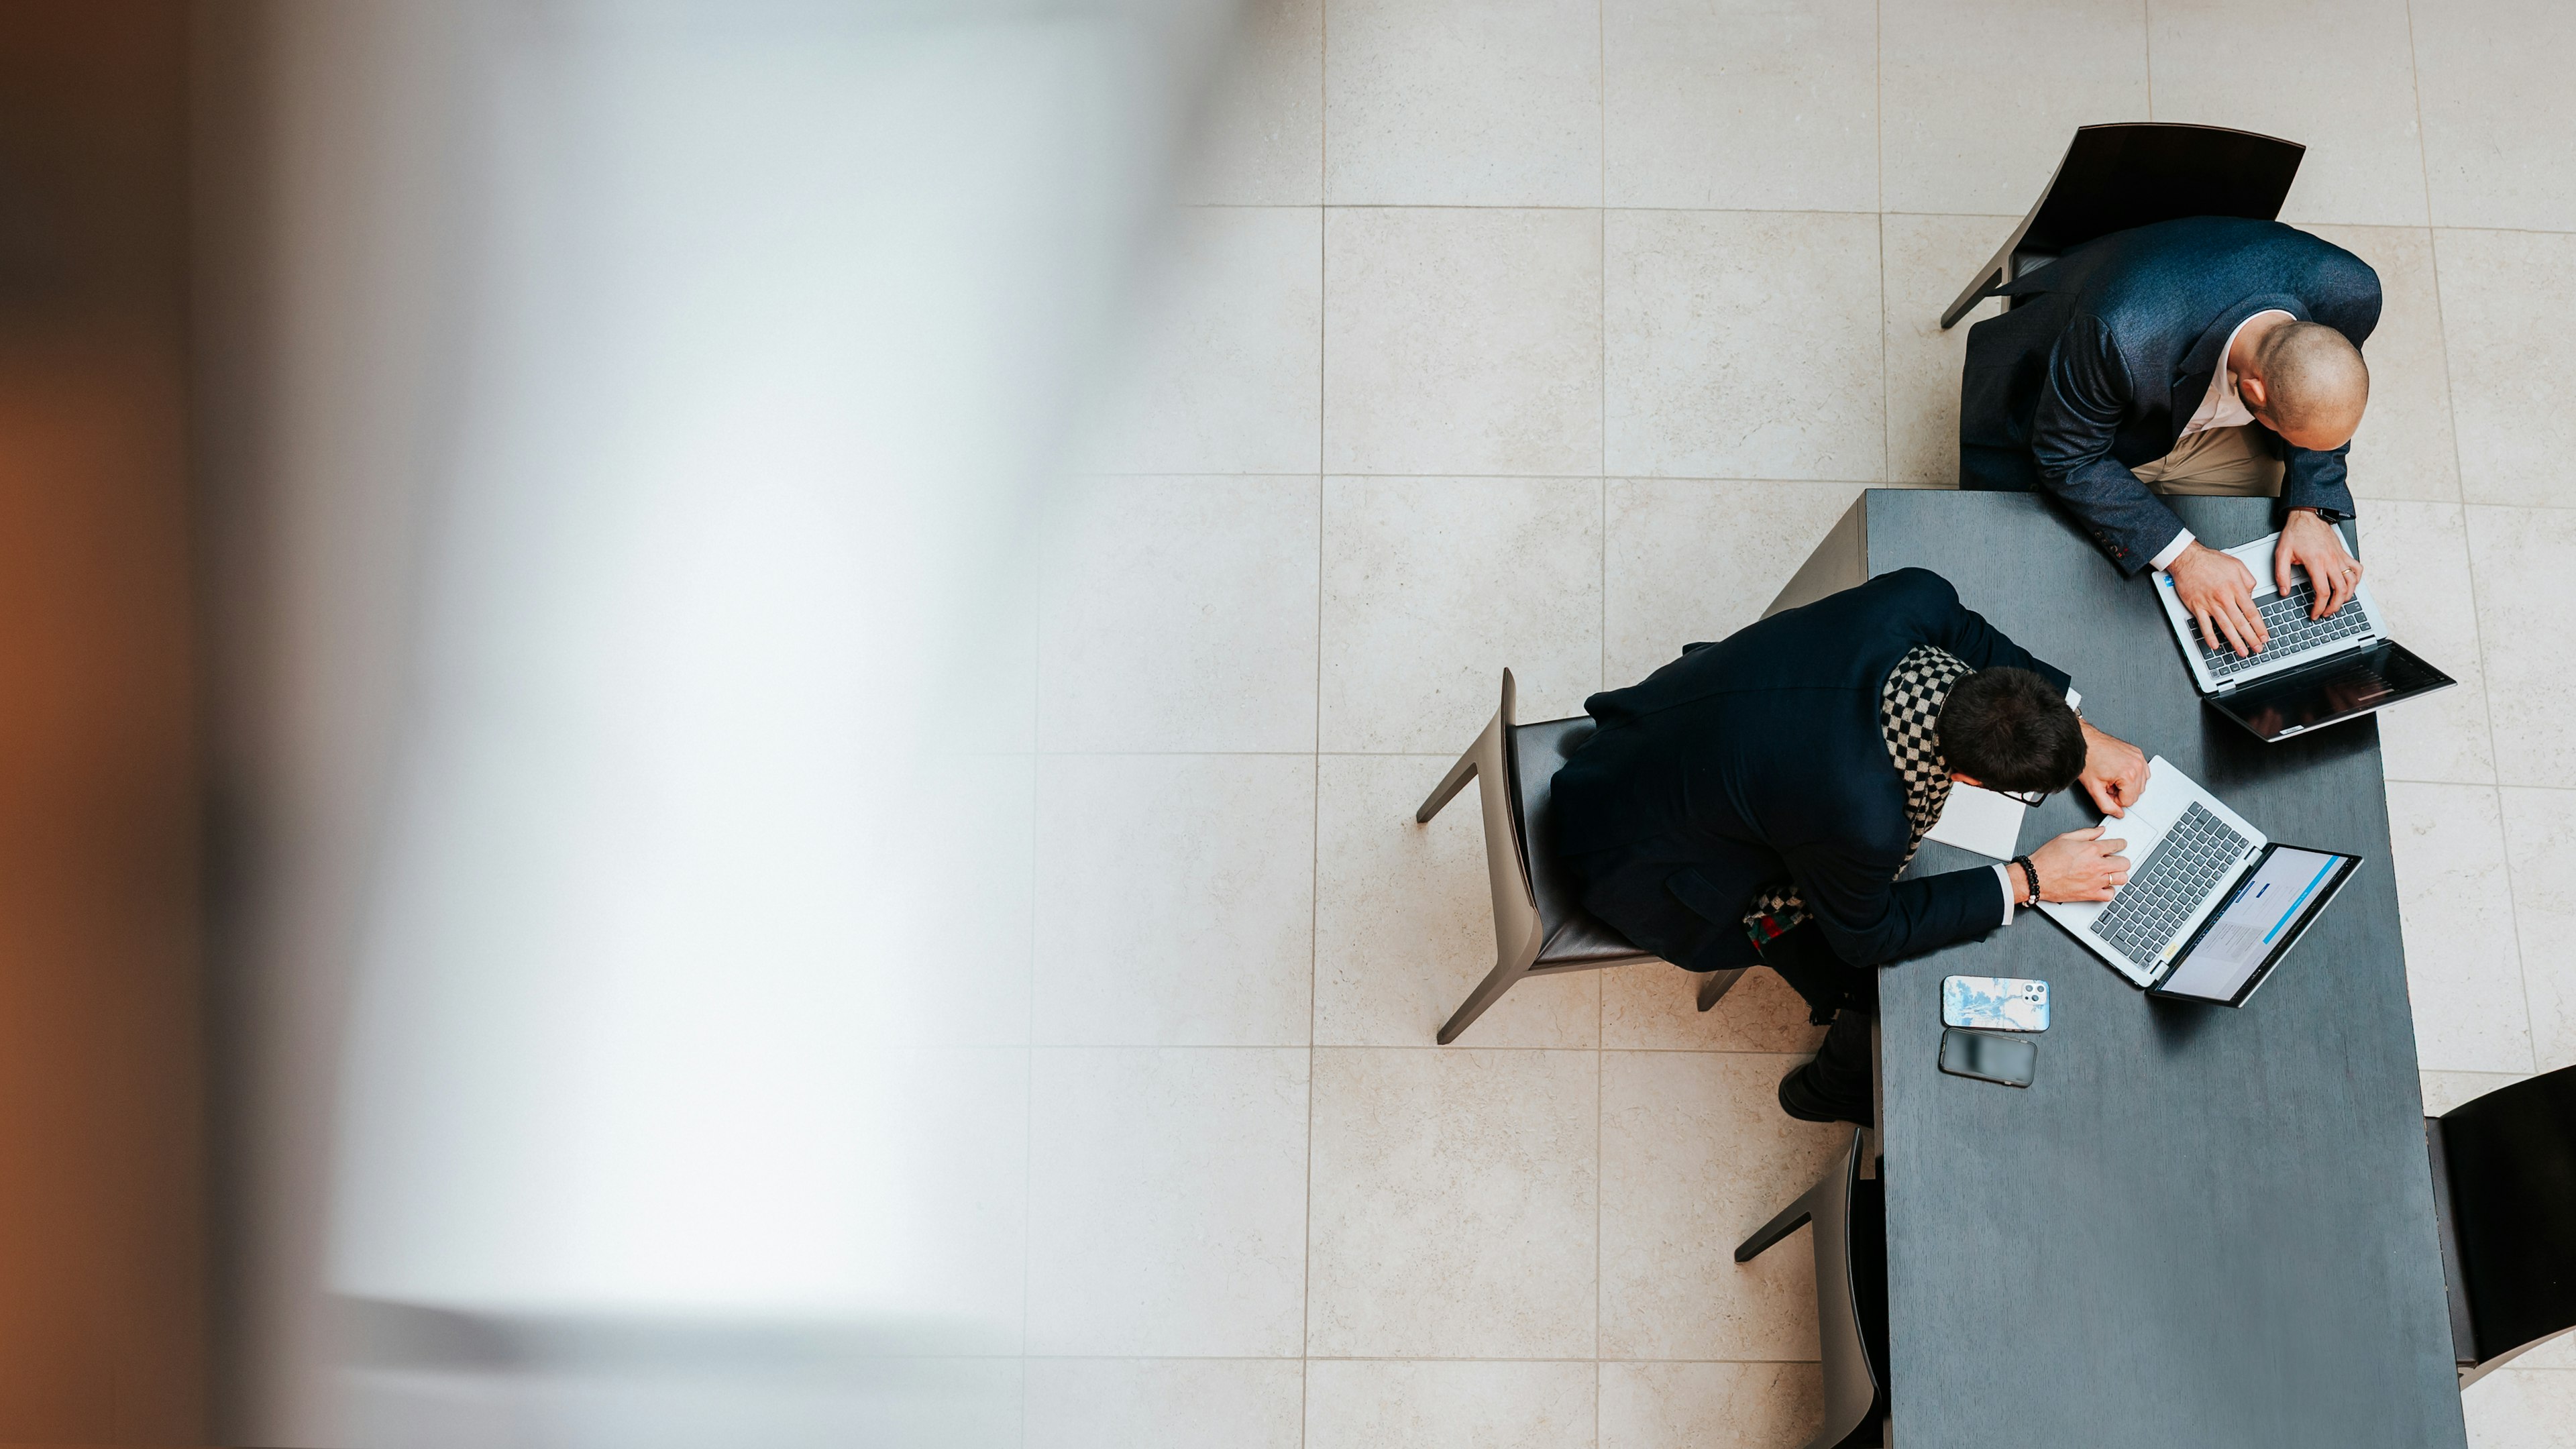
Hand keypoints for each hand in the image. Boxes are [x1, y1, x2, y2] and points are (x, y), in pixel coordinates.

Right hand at [2027, 826, 2129, 902]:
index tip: (2121, 845)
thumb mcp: (2065, 838)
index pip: (2116, 845)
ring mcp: (2095, 881)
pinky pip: (2110, 895)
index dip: (2121, 844)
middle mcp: (2096, 865)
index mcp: (2091, 849)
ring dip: (2118, 875)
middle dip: (2122, 860)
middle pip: (2124, 863)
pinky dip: (2109, 891)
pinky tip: (2103, 886)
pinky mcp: (2090, 894)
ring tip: (2111, 873)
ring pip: (2122, 878)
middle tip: (2116, 860)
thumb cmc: (2046, 859)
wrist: (2035, 877)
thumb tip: (2100, 831)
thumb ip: (2086, 833)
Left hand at [2075, 718, 2149, 817]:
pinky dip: (2132, 775)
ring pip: (2141, 784)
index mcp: (2129, 774)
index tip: (2106, 791)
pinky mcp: (2137, 753)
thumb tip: (2118, 813)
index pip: (2129, 801)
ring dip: (2127, 785)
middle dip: (2121, 792)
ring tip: (2112, 776)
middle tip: (2107, 784)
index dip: (2115, 800)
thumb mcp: (2093, 789)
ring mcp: (2139, 757)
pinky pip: (2142, 772)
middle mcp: (2137, 765)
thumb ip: (2106, 806)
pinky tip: (2118, 772)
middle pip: (2137, 793)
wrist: (2085, 742)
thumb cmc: (2087, 759)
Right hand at [2165, 541, 2266, 657]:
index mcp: (2235, 588)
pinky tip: (2215, 645)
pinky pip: (2204, 624)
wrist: (2187, 558)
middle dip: (2251, 637)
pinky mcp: (2197, 606)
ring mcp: (2210, 603)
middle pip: (2241, 622)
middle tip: (2257, 648)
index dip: (2259, 626)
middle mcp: (2224, 598)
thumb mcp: (2237, 565)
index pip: (2251, 612)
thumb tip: (2251, 593)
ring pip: (2225, 626)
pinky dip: (2209, 636)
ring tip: (2242, 651)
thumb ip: (2248, 580)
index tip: (2263, 635)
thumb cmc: (2210, 560)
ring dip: (2235, 641)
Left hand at [2277, 508, 2362, 619]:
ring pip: (2352, 581)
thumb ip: (2282, 575)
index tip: (2315, 613)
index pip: (2323, 591)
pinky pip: (2357, 568)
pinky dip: (2356, 579)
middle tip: (2327, 613)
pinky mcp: (2344, 553)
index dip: (2320, 607)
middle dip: (2335, 606)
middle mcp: (2331, 561)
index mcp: (2316, 563)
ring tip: (2338, 604)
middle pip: (2340, 590)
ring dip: (2347, 596)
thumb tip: (2284, 592)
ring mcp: (2340, 557)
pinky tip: (2350, 585)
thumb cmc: (2295, 533)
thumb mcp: (2281, 553)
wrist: (2307, 515)